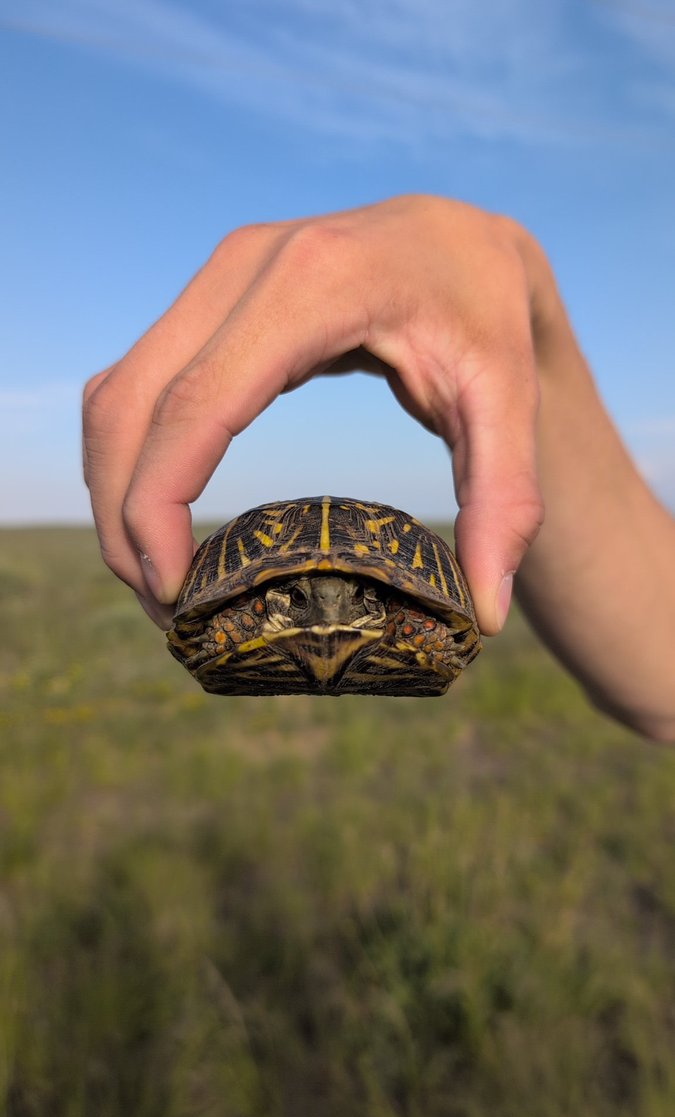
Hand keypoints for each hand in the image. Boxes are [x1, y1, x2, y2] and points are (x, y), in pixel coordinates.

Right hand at [83, 194, 545, 633]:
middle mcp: (244, 266)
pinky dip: (133, 453)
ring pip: (117, 392)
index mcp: (313, 285)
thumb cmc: (486, 314)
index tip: (175, 589)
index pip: (197, 404)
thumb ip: (507, 503)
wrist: (463, 239)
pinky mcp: (209, 297)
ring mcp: (217, 277)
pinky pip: (139, 381)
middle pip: (134, 403)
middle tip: (164, 607)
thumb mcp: (511, 402)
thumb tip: (486, 613)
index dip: (161, 503)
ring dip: (116, 488)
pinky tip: (159, 513)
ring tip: (156, 574)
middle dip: (124, 516)